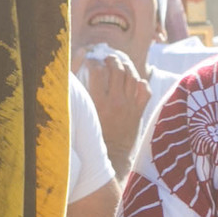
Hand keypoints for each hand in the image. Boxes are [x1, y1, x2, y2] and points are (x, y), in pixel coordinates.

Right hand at [80, 55, 149, 170]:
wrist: (109, 157)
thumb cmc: (90, 136)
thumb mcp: (81, 116)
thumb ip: (77, 96)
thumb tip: (72, 78)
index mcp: (98, 102)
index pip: (96, 71)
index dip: (92, 62)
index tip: (90, 62)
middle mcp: (116, 102)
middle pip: (117, 69)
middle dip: (111, 60)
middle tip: (106, 59)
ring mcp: (129, 106)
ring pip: (132, 76)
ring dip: (126, 66)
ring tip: (120, 64)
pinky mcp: (138, 112)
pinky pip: (145, 91)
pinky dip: (141, 83)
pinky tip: (134, 81)